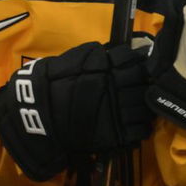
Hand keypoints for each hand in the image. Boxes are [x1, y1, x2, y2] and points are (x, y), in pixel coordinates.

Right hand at [0, 40, 151, 181]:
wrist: (39, 115)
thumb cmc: (53, 85)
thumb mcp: (71, 61)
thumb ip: (94, 55)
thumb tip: (112, 50)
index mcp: (105, 68)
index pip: (133, 59)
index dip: (135, 62)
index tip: (133, 66)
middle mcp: (117, 87)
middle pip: (144, 82)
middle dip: (143, 82)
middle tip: (136, 86)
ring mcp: (120, 112)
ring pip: (146, 106)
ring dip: (143, 105)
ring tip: (135, 106)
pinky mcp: (119, 134)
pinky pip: (141, 129)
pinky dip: (140, 126)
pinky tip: (132, 123)